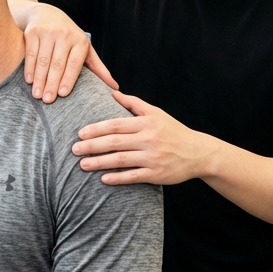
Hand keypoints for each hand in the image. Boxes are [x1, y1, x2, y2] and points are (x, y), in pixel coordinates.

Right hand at [22, 3, 116, 103]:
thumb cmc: (69, 38)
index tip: (63, 94)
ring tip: (37, 95)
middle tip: (48, 100)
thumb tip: (115, 87)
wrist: (47, 14)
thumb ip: (98, 68)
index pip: (74, 63)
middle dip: (51, 83)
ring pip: (43, 60)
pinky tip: (29, 81)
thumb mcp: (85, 49)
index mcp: (81, 41)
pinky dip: (29, 68)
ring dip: (39, 79)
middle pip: (57, 63)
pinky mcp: (33, 32)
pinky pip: (30, 54)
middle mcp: (65, 35)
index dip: (68, 78)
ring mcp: (48, 32)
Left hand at [72, 90, 220, 184]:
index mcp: (146, 123)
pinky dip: (117, 178)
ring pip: (121, 160)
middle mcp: (148, 139)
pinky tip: (103, 179)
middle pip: (115, 143)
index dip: (96, 129)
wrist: (198, 153)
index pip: (116, 125)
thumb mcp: (156, 113)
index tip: (80, 133)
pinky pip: (133, 176)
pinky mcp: (156, 174)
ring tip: (82, 165)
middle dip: (92, 146)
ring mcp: (152, 157)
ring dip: (99, 163)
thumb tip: (111, 92)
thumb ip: (133, 103)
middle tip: (74, 150)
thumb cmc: (173, 131)